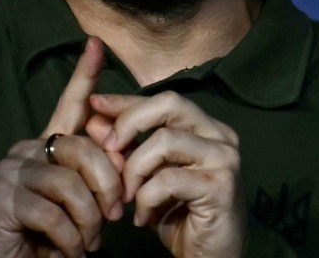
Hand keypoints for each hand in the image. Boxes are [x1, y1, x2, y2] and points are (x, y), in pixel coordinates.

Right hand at [0, 38, 123, 257]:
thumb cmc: (46, 238)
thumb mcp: (79, 204)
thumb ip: (94, 178)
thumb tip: (122, 160)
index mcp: (47, 147)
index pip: (68, 105)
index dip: (84, 75)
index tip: (96, 44)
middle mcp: (26, 150)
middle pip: (83, 149)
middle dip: (108, 187)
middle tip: (113, 221)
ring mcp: (11, 172)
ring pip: (71, 184)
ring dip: (89, 223)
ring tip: (87, 244)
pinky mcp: (2, 198)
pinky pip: (53, 214)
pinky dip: (70, 241)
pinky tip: (67, 252)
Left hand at [86, 91, 245, 256]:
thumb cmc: (177, 213)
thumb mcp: (143, 175)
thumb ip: (124, 146)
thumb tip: (94, 119)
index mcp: (205, 127)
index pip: (162, 100)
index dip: (126, 101)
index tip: (94, 104)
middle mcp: (220, 136)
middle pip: (169, 104)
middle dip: (130, 121)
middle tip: (108, 148)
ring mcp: (224, 159)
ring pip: (165, 141)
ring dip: (134, 169)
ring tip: (125, 196)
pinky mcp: (222, 186)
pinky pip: (168, 180)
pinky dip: (146, 198)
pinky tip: (142, 217)